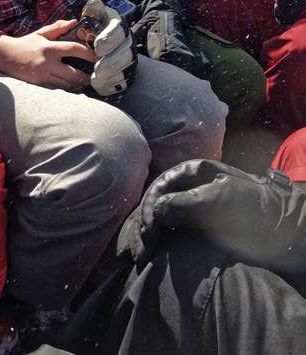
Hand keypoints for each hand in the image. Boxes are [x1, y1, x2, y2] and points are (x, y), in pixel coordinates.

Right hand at [0, 20, 94, 89]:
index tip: (97, 57)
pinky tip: (71, 87)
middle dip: (86, 77)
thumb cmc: (25, 43)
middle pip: (74, 74)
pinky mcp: (37, 84)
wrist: (4, 56)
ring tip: (84, 83)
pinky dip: (66, 89)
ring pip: (66, 85)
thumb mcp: (40, 34)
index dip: (88, 54)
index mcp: (49, 48)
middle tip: (94, 77)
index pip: (74, 49)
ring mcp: (42, 75)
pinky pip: (56, 89)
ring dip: (77, 85)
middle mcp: (47, 63)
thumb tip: (73, 22)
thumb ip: (57, 27)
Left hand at [88, 2, 136, 96]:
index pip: (119, 30)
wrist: (99, 46)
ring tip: (97, 77)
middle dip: (111, 61)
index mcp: (117, 26)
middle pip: (125, 53)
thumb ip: (93, 12)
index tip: (97, 46)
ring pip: (125, 67)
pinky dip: (111, 84)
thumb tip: (94, 3)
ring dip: (111, 73)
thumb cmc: (91, 29)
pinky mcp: (126, 72)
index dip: (110, 38)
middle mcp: (126, 42)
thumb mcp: (92, 18)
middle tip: (98, 67)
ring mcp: (128, 57)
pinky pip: (122, 80)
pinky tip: (100, 85)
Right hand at [118, 160, 305, 281]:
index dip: (151, 209)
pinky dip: (157, 242)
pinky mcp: (193, 227)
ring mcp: (189, 207)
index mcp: (191, 172)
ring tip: (143, 256)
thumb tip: (156, 212)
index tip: (151, 232)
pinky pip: (167, 231)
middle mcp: (186, 187)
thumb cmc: (255, 210)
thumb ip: (184, 202)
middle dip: (145, 225)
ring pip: (157, 218)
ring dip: (147, 236)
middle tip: (143, 250)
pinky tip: (151, 254)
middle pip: (154, 203)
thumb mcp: (219, 200)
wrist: (284, 231)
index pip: (159, 188)